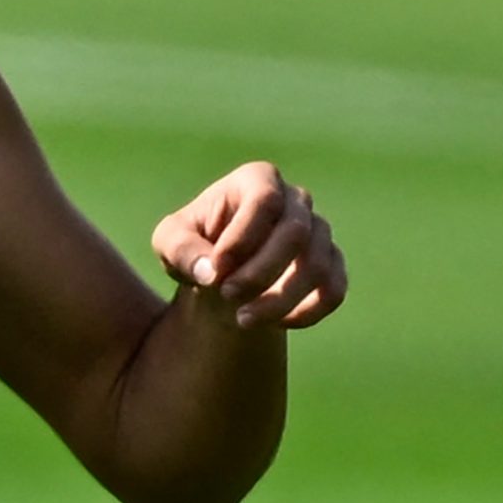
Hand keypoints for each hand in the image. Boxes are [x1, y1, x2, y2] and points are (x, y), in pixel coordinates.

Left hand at [153, 161, 345, 330]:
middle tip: (227, 296)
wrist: (220, 276)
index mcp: (257, 179)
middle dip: (260, 272)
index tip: (215, 271)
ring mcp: (319, 231)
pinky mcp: (331, 264)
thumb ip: (182, 251)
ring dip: (281, 299)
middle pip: (296, 232)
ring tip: (243, 319)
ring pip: (318, 264)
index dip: (242, 239)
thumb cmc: (193, 248)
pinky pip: (333, 290)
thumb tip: (211, 272)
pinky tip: (276, 323)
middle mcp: (295, 199)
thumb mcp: (169, 243)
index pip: (264, 201)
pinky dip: (307, 312)